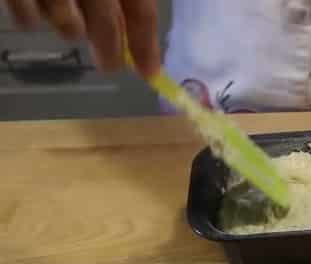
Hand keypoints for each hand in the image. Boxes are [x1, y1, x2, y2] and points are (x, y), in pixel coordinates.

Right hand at [3, 0, 159, 75]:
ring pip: (65, 23)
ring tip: (71, 23)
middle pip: (104, 22)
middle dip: (109, 49)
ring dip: (71, 28)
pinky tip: (36, 10)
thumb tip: (133, 22)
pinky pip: (25, 14)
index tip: (150, 72)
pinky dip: (32, 17)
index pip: (140, 9)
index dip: (146, 43)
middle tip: (110, 65)